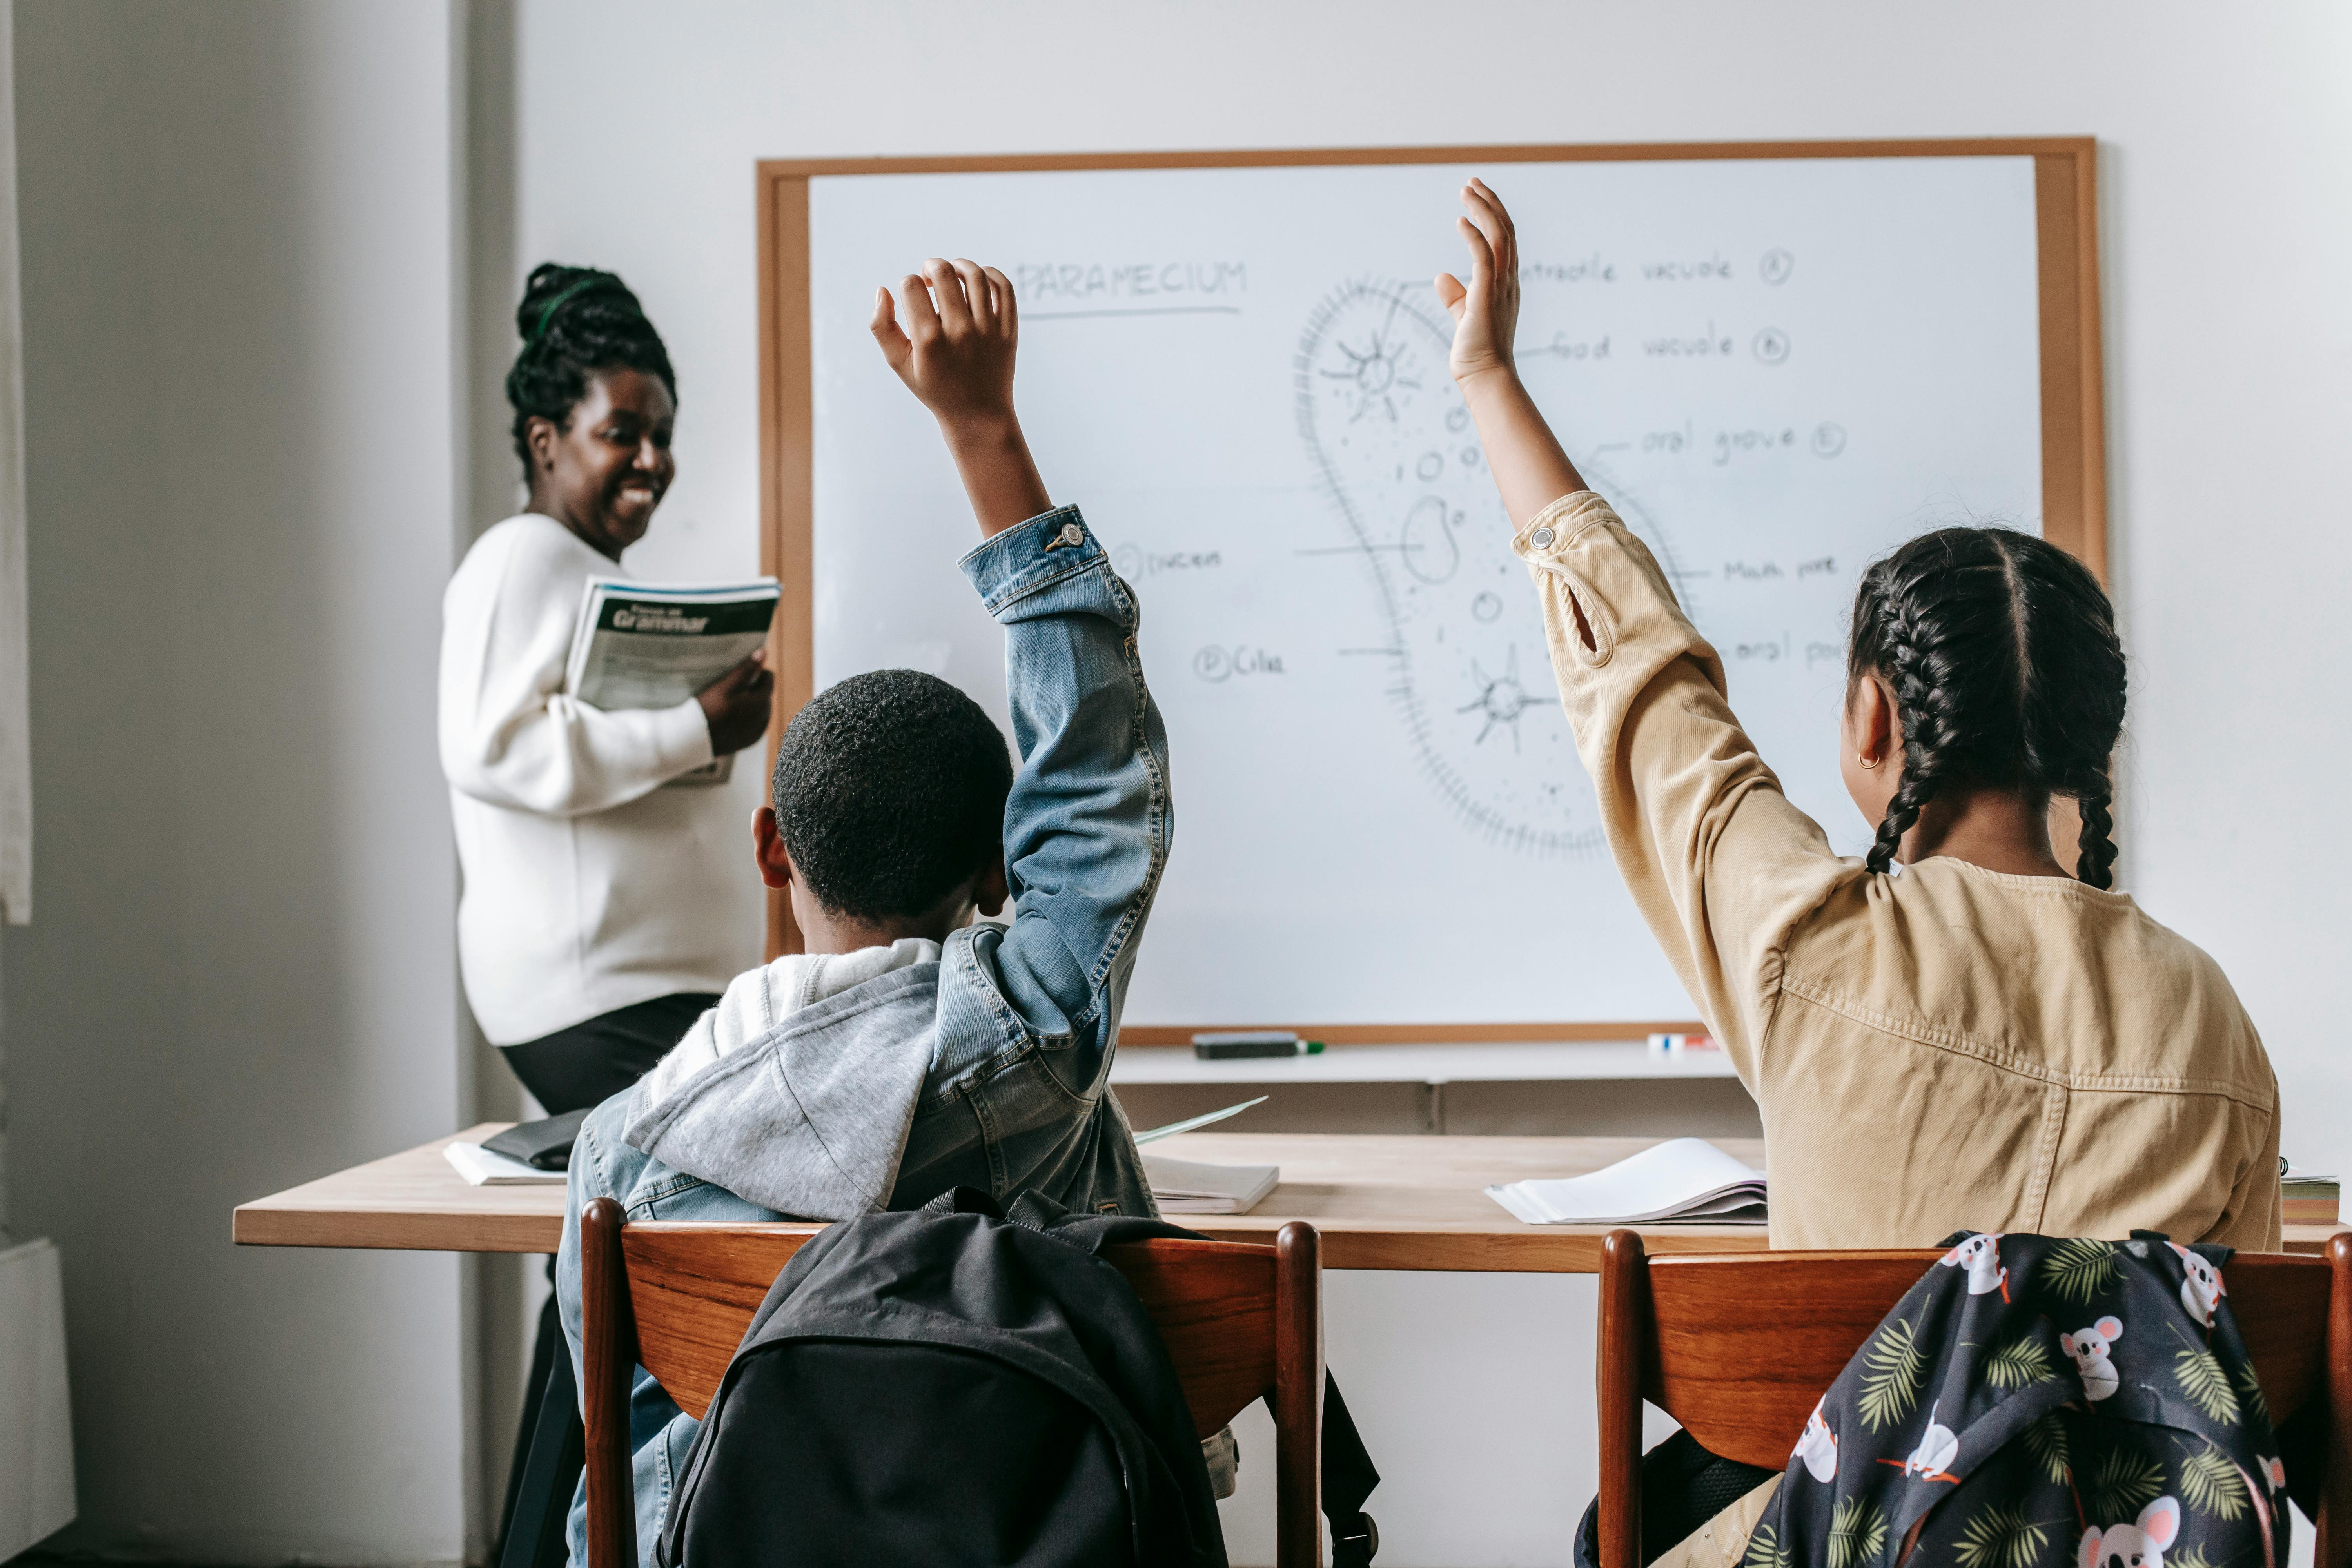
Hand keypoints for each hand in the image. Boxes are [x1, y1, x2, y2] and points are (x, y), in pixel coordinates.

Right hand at [696, 647, 773, 756]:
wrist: (695, 739)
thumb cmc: (709, 709)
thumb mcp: (725, 686)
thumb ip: (745, 669)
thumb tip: (764, 652)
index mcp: (762, 702)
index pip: (768, 678)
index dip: (756, 671)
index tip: (741, 670)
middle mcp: (765, 717)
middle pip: (765, 694)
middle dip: (754, 687)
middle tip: (734, 685)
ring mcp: (758, 731)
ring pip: (761, 709)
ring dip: (752, 702)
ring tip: (732, 699)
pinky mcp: (750, 740)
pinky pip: (755, 724)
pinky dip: (748, 717)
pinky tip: (734, 714)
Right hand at [870, 257, 1052, 537]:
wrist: (978, 414)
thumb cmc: (934, 387)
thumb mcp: (899, 363)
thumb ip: (882, 326)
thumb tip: (881, 290)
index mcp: (929, 340)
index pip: (911, 285)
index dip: (907, 282)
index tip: (912, 294)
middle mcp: (961, 332)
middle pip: (943, 272)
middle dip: (931, 266)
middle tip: (929, 276)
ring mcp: (988, 330)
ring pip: (975, 275)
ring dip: (959, 265)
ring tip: (952, 273)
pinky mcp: (1009, 329)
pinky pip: (1003, 287)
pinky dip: (990, 274)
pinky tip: (978, 279)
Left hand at [1434, 178, 1520, 385]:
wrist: (1484, 377)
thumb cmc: (1476, 352)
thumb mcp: (1464, 316)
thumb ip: (1456, 297)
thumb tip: (1441, 277)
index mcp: (1506, 283)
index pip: (1505, 240)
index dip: (1492, 214)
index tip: (1475, 195)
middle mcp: (1508, 281)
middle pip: (1506, 231)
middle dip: (1489, 203)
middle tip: (1471, 183)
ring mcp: (1501, 287)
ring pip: (1499, 237)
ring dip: (1483, 210)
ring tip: (1466, 190)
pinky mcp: (1486, 296)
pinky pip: (1484, 257)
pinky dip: (1474, 235)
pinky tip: (1461, 220)